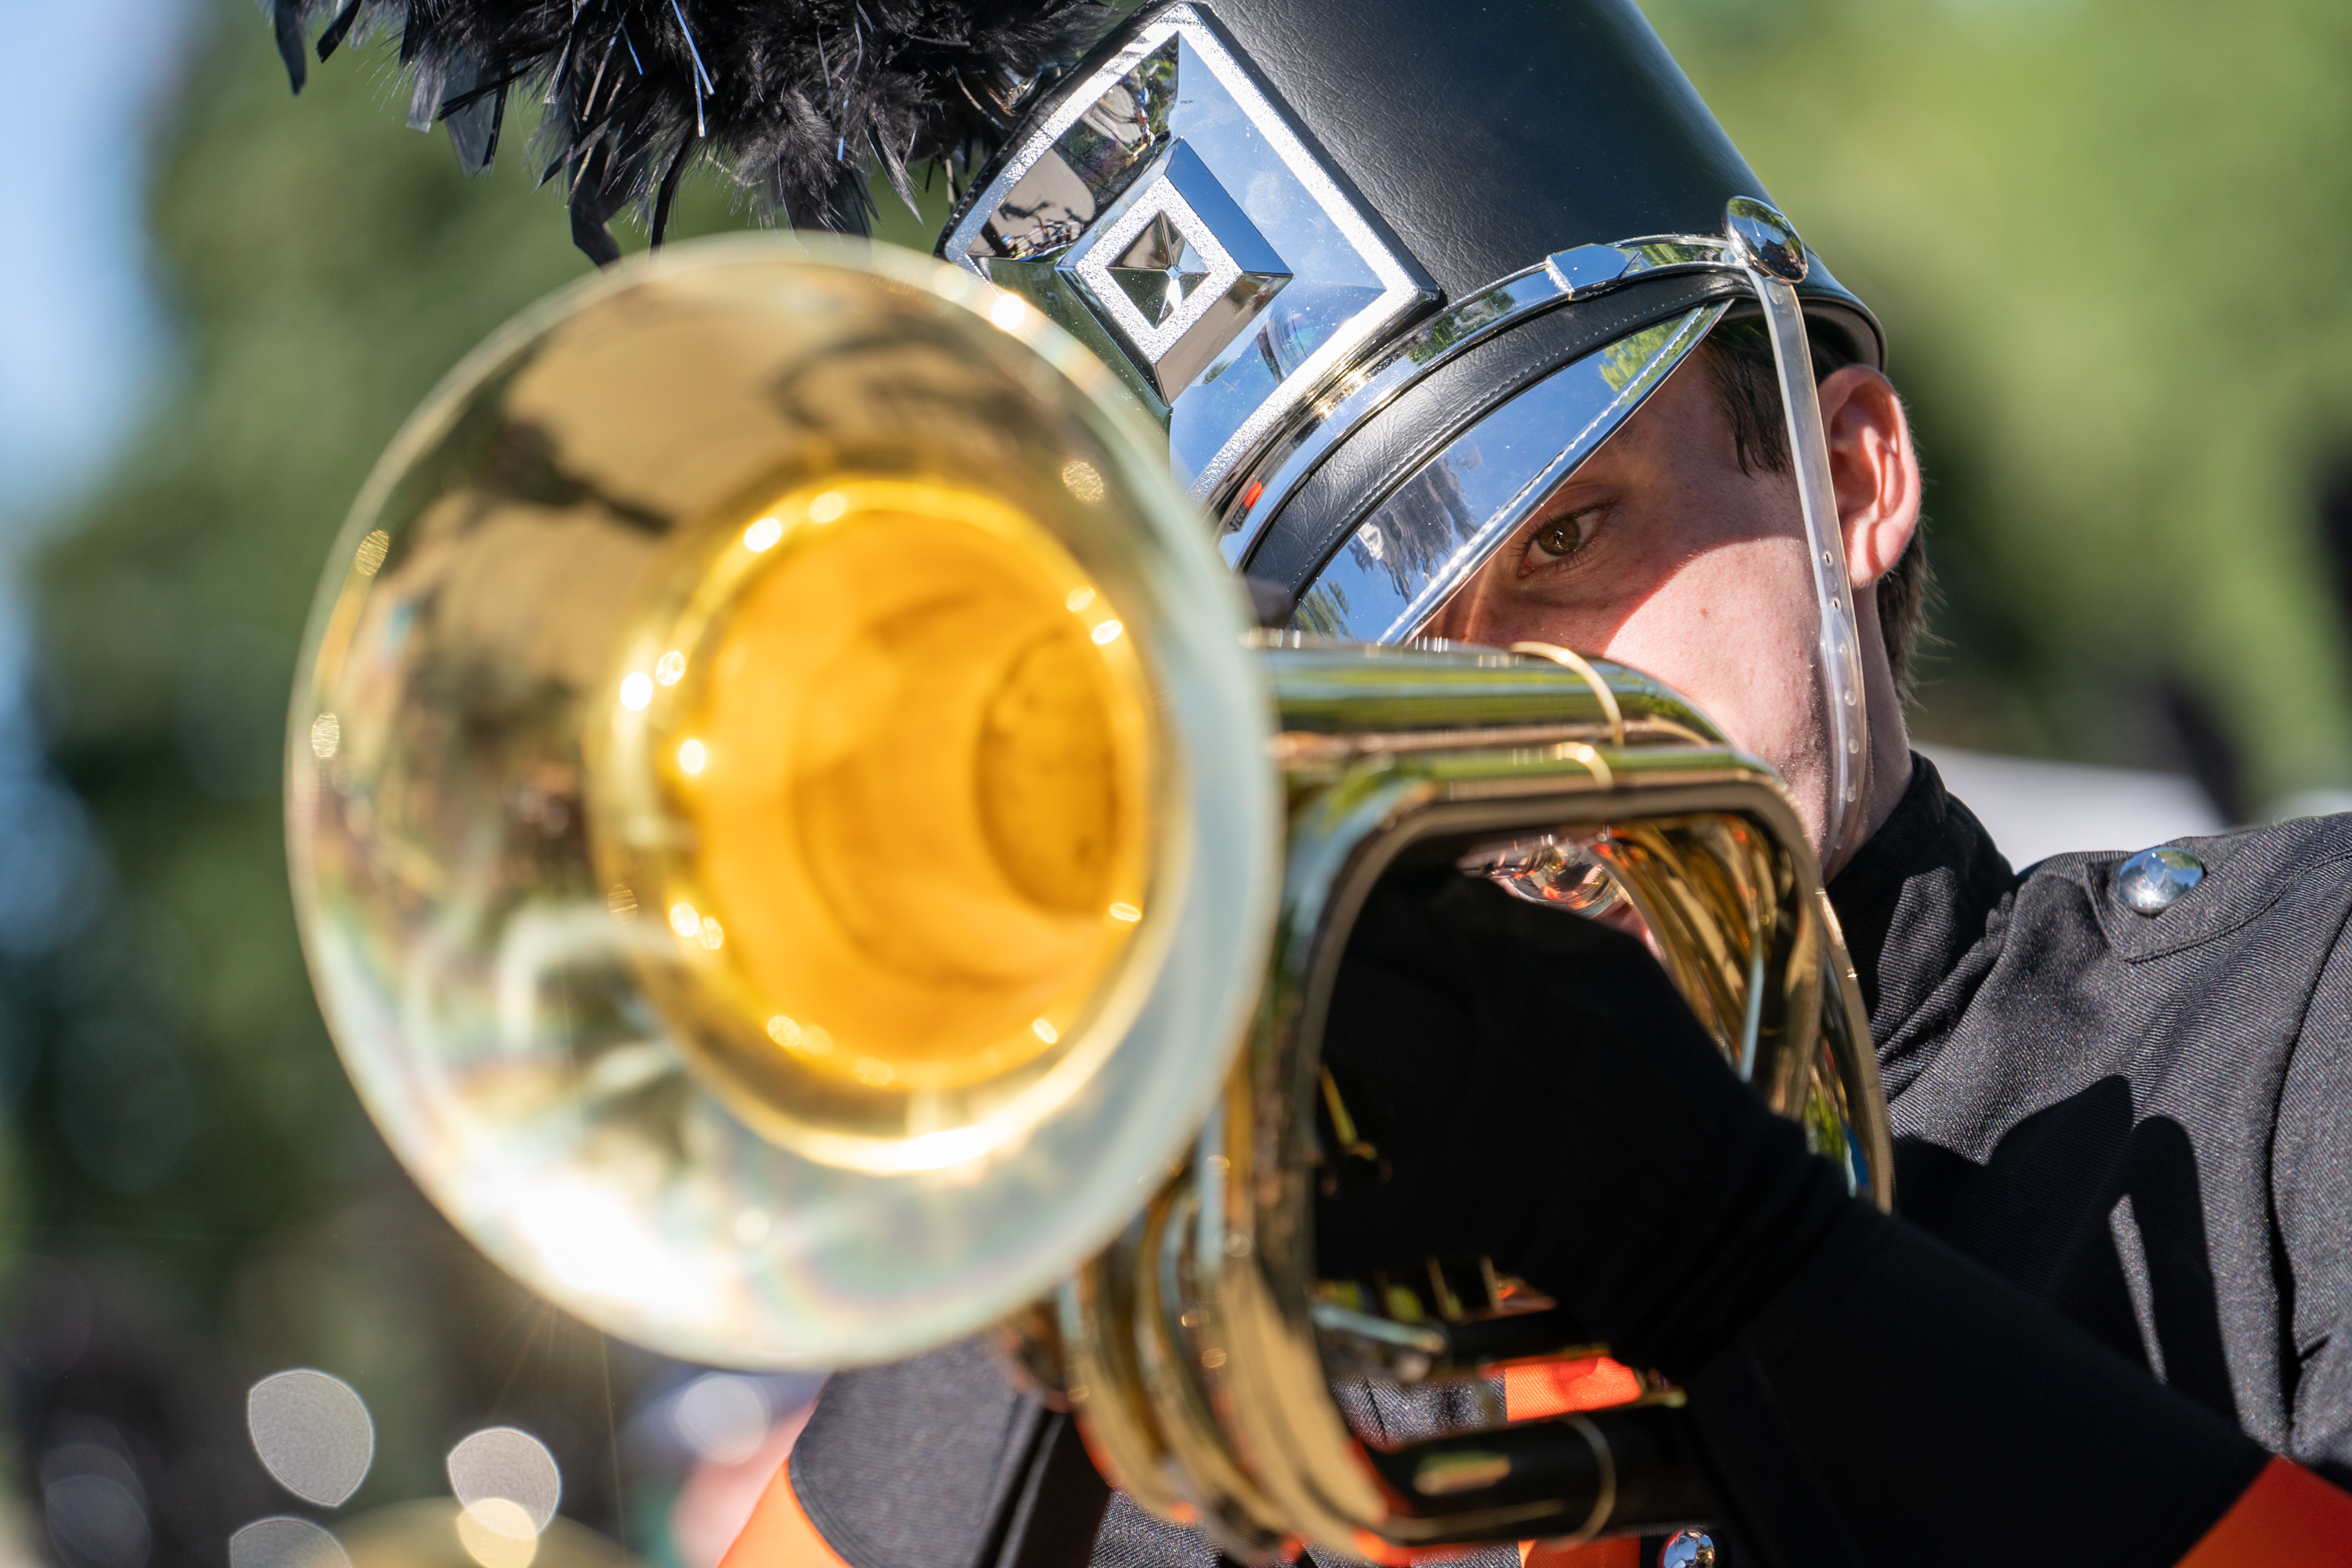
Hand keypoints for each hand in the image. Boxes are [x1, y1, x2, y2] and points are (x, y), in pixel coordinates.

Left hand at [1313, 869, 1854, 1375]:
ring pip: (1351, 1030)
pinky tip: (1264, 1208)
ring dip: (1293, 1024)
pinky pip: (1361, 1214)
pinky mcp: (1469, 1198)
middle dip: (1314, 936)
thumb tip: (1444, 905)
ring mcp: (1486, 1103)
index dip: (1372, 897)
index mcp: (1564, 957)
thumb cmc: (1682, 1119)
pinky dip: (1311, 1218)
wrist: (1736, 1235)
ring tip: (1247, 1022)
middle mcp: (1519, 1010)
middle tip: (1266, 945)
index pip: (1437, 898)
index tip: (1328, 894)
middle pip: (1377, 941)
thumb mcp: (1624, 993)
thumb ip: (1536, 947)